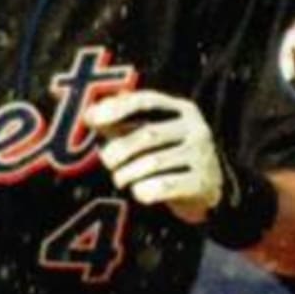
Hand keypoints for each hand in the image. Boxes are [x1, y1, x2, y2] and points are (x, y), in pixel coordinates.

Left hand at [84, 90, 221, 223]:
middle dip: (119, 150)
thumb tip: (90, 114)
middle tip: (108, 163)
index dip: (119, 108)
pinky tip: (139, 192)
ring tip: (120, 179)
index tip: (94, 119)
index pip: (147, 101)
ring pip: (154, 163)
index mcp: (182, 109)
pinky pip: (164, 186)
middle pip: (148, 134)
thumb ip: (119, 122)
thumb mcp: (146, 133)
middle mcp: (196, 128)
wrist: (204, 190)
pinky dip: (144, 191)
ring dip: (128, 174)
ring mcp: (202, 156)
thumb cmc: (166, 155)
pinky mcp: (203, 183)